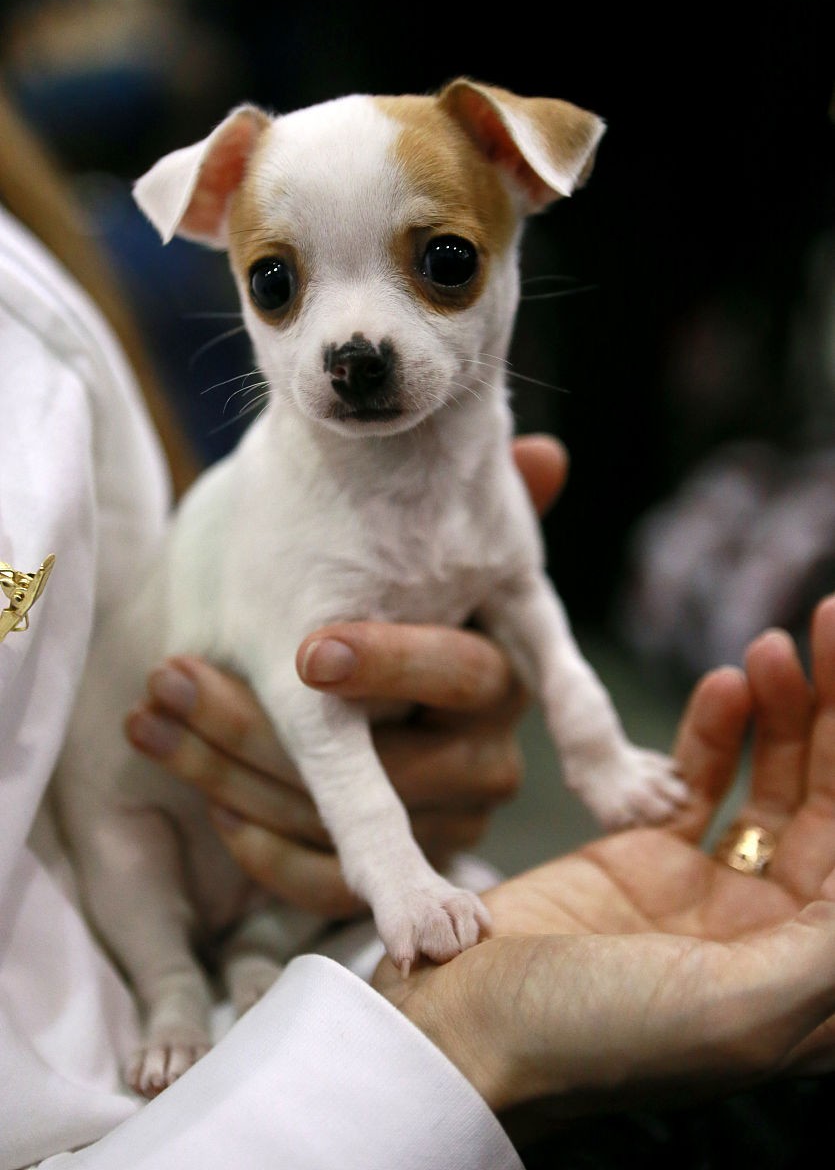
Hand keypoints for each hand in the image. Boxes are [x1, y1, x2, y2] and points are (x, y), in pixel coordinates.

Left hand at [125, 434, 566, 915]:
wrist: (351, 655)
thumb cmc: (380, 586)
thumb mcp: (425, 541)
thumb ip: (490, 502)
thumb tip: (543, 458)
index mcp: (502, 676)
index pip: (461, 677)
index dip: (391, 666)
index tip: (311, 652)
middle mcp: (489, 758)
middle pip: (388, 769)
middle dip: (259, 726)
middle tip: (169, 676)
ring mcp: (445, 822)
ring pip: (341, 829)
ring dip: (230, 774)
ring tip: (153, 712)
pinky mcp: (386, 867)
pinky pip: (328, 886)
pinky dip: (267, 852)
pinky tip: (208, 801)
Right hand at [373, 595, 834, 1120]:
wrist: (464, 1026)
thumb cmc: (592, 1040)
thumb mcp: (733, 1013)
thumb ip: (822, 952)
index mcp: (812, 977)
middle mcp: (773, 933)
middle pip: (829, 802)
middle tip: (827, 623)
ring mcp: (709, 892)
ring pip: (771, 782)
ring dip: (782, 710)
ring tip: (767, 646)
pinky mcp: (646, 857)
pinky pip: (697, 779)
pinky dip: (714, 729)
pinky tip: (721, 683)